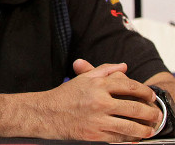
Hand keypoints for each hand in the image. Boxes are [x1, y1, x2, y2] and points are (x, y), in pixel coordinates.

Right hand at [37, 59, 160, 140]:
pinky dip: (130, 138)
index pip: (130, 86)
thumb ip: (104, 70)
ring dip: (145, 129)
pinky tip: (134, 136)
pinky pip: (119, 138)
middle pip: (134, 107)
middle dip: (150, 112)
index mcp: (97, 85)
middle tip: (156, 114)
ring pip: (130, 126)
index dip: (145, 91)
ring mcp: (98, 119)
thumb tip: (124, 66)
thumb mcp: (84, 78)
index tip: (150, 95)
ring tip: (150, 129)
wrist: (47, 114)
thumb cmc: (65, 95)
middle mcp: (99, 102)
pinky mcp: (95, 135)